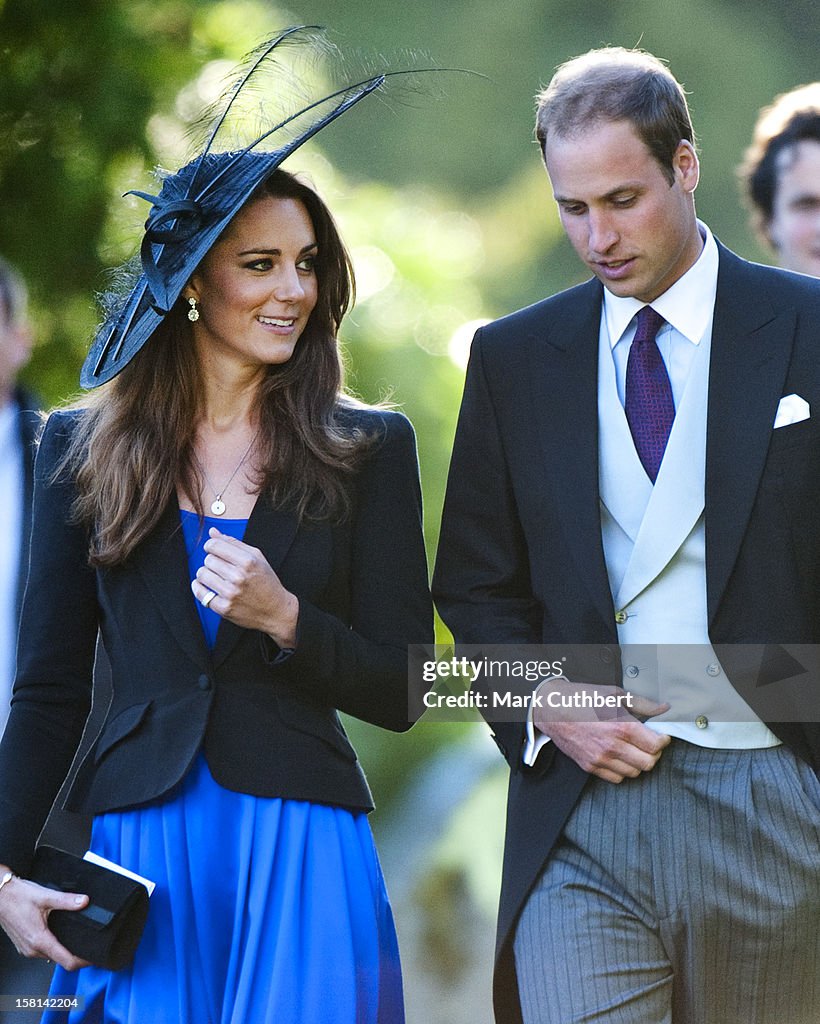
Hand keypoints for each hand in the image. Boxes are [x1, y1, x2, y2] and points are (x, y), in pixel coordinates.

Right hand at [0, 874, 90, 970]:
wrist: (0, 896)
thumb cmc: (17, 897)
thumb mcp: (45, 896)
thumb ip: (67, 900)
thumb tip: (84, 902)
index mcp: (39, 940)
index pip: (66, 961)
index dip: (83, 961)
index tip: (93, 957)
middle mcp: (32, 949)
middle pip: (60, 960)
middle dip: (76, 955)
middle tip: (88, 945)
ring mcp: (26, 949)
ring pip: (51, 956)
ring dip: (64, 950)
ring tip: (76, 939)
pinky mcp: (24, 945)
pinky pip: (42, 951)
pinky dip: (53, 946)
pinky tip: (58, 935)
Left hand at [191, 528, 298, 648]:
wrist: (276, 611)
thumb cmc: (267, 583)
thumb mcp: (257, 558)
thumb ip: (234, 543)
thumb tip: (212, 532)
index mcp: (248, 561)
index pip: (215, 545)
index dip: (211, 545)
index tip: (212, 549)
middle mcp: (239, 577)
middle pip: (208, 559)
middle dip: (211, 561)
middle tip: (220, 566)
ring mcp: (231, 593)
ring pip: (202, 574)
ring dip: (205, 574)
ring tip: (215, 577)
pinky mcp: (224, 608)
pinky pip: (201, 594)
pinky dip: (200, 588)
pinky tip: (206, 586)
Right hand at [532, 677, 670, 782]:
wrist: (550, 708)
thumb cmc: (581, 698)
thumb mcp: (613, 694)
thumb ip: (642, 704)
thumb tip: (663, 708)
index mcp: (621, 726)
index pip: (655, 746)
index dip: (662, 740)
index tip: (660, 735)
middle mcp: (612, 746)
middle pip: (648, 763)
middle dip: (653, 753)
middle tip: (648, 743)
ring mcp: (600, 759)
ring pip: (634, 773)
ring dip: (637, 762)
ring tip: (632, 748)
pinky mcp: (590, 766)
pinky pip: (617, 778)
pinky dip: (622, 769)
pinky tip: (619, 756)